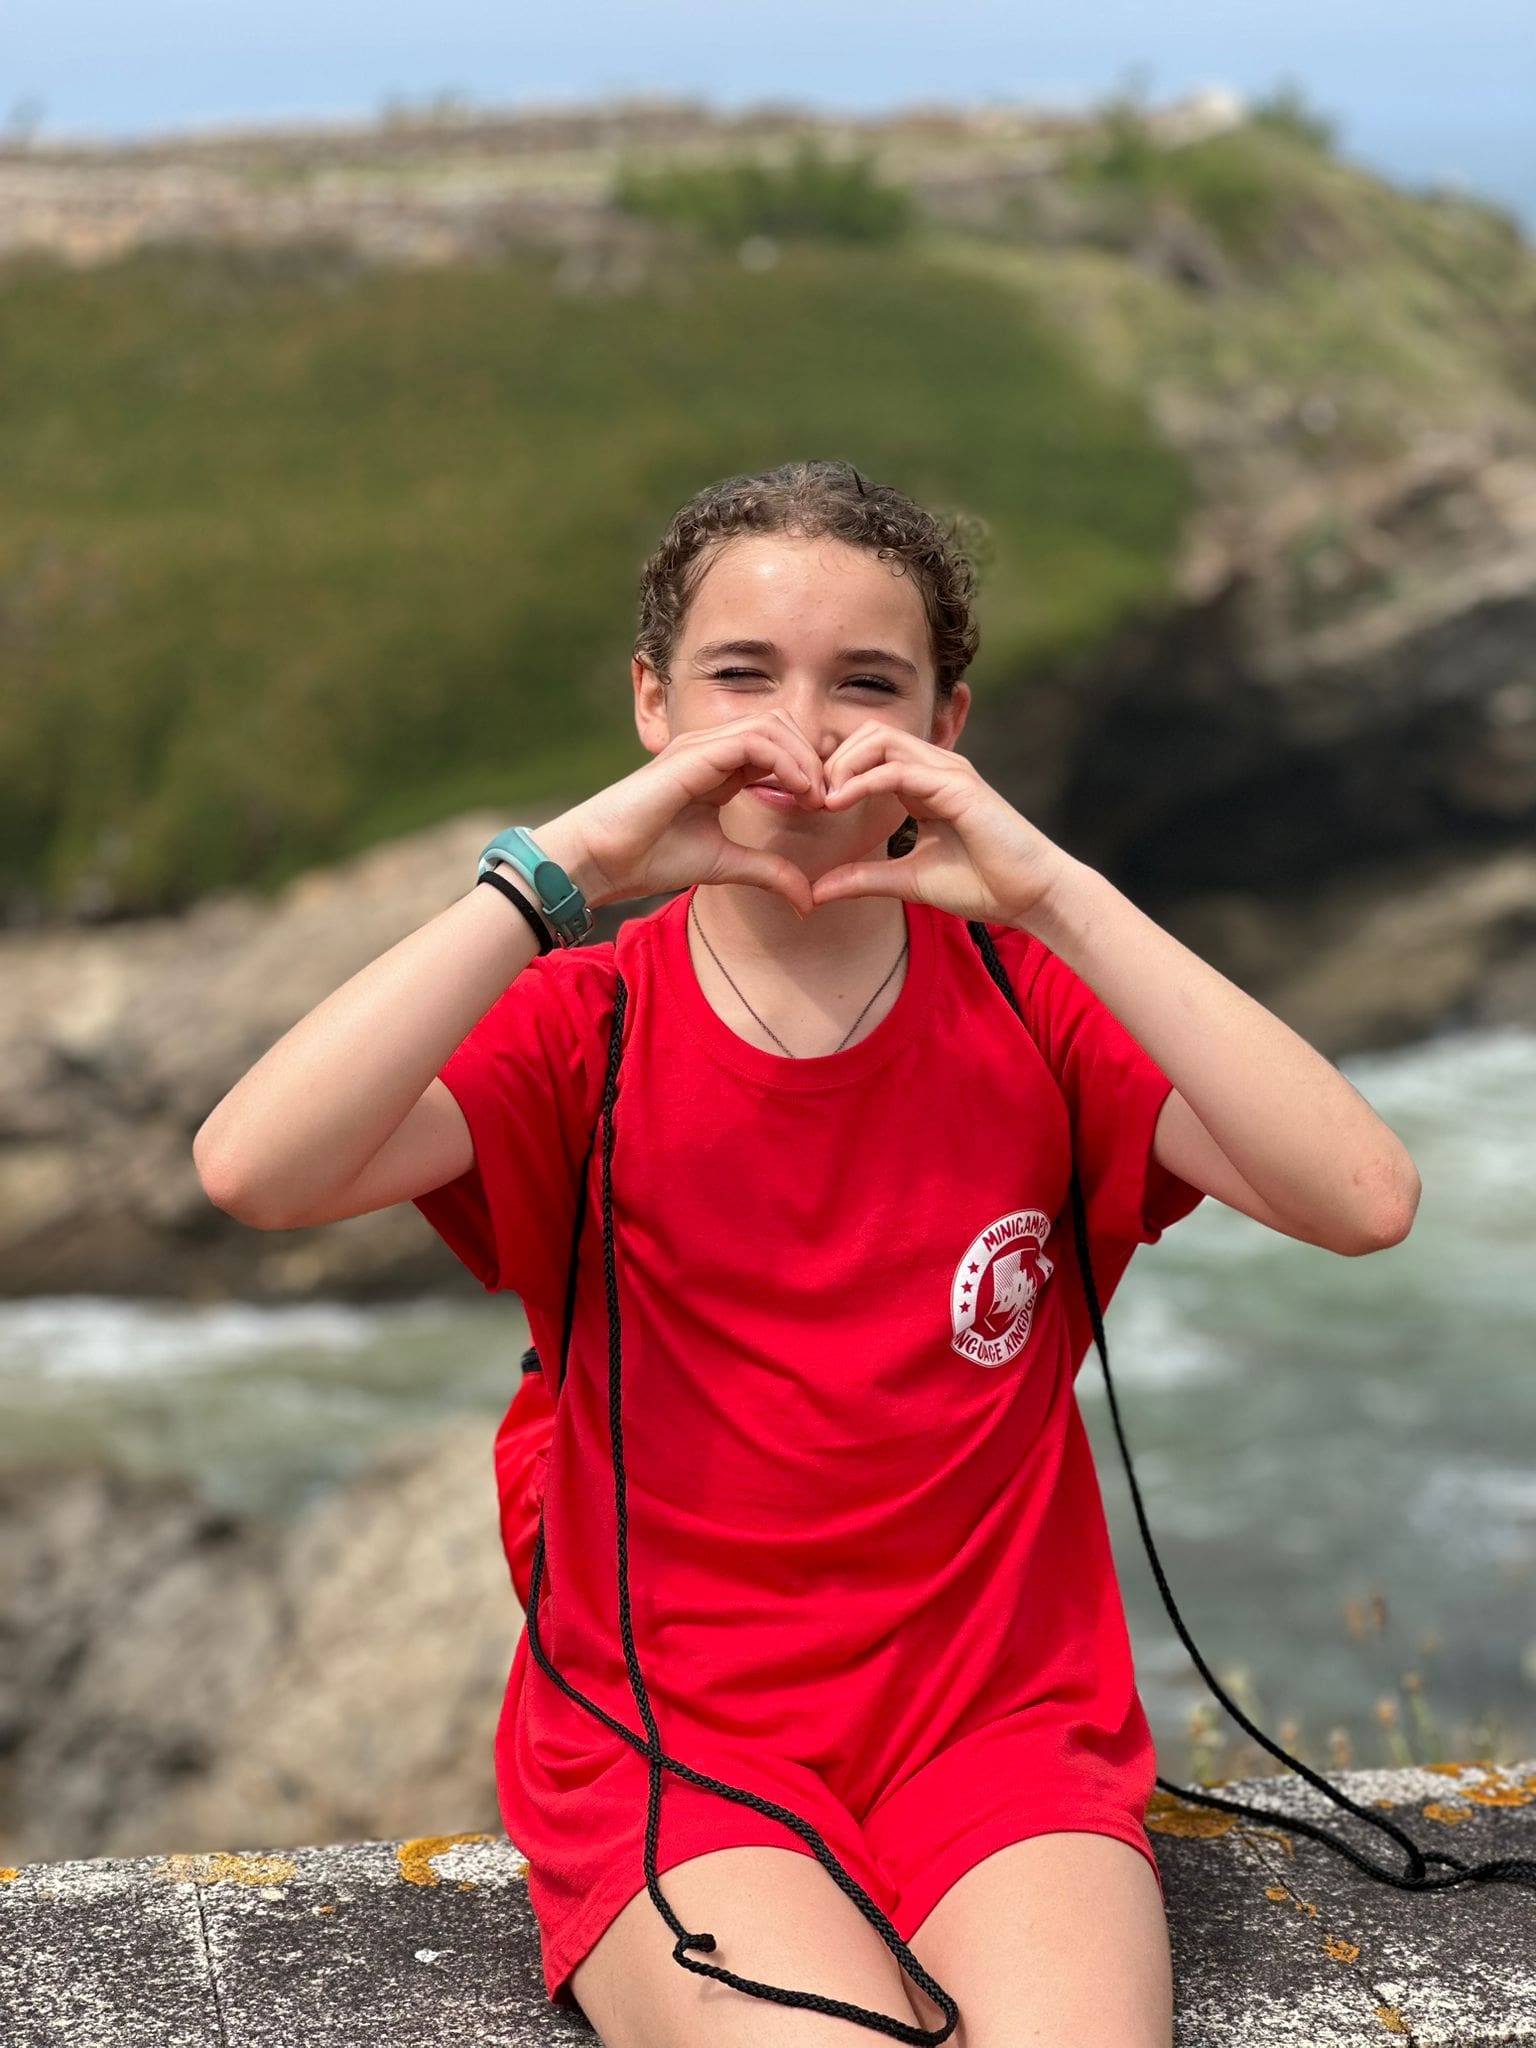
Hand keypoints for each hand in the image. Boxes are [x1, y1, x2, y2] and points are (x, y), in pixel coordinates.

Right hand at [543, 710, 825, 916]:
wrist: (599, 860)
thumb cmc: (647, 858)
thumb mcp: (725, 865)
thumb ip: (768, 872)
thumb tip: (809, 900)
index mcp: (718, 768)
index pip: (778, 746)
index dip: (809, 770)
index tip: (826, 807)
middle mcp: (710, 749)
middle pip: (782, 725)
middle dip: (813, 758)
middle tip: (830, 799)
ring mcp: (700, 746)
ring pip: (773, 726)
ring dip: (805, 759)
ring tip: (817, 797)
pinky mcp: (693, 755)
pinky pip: (755, 741)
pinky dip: (785, 762)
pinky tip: (799, 792)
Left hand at [810, 722, 1071, 930]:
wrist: (1031, 895)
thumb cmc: (981, 884)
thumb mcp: (906, 880)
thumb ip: (863, 878)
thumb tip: (816, 891)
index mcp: (922, 783)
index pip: (868, 753)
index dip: (832, 772)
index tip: (806, 805)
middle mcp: (935, 768)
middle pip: (868, 735)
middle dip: (831, 761)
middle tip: (808, 798)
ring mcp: (947, 771)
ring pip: (879, 741)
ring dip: (842, 766)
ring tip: (821, 800)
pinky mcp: (957, 785)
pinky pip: (897, 769)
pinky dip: (863, 781)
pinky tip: (838, 803)